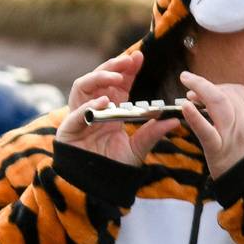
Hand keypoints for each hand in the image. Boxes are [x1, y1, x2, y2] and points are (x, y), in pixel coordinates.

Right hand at [56, 51, 179, 166]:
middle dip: (113, 66)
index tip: (140, 57)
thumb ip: (152, 134)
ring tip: (117, 78)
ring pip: (82, 86)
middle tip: (128, 60)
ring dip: (99, 78)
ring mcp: (79, 116)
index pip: (118, 83)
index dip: (127, 69)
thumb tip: (175, 120)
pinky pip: (76, 113)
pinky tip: (104, 103)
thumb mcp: (137, 148)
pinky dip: (89, 106)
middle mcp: (93, 108)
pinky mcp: (68, 129)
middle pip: (98, 78)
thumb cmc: (114, 165)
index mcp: (110, 108)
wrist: (96, 187)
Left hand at [179, 72, 243, 178]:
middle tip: (193, 89)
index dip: (224, 87)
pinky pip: (206, 130)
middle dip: (208, 87)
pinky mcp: (218, 149)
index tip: (213, 89)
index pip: (241, 92)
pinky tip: (185, 107)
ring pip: (218, 103)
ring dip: (201, 90)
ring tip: (188, 91)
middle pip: (228, 93)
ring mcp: (232, 134)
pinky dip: (194, 117)